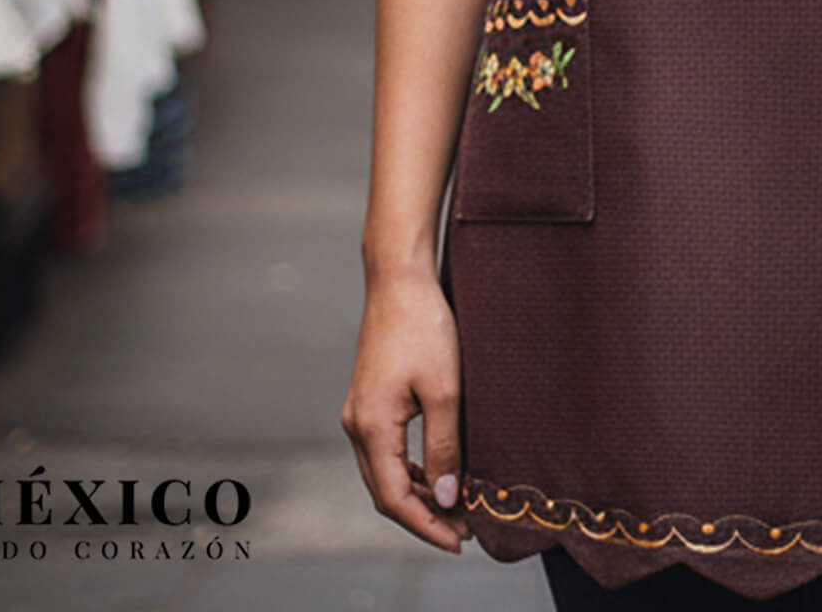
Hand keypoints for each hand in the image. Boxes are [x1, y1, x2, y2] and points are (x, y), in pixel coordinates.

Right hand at [341, 273, 468, 553]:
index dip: (426, 526)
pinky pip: (385, 451)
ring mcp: (359, 412)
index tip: (460, 541)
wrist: (399, 279)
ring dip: (417, 494)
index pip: (395, 499)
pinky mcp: (368, 400)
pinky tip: (437, 472)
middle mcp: (356, 425)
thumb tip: (449, 498)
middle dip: (424, 516)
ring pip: (384, 472)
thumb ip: (445, 446)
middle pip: (385, 492)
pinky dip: (409, 469)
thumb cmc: (425, 327)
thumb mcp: (446, 389)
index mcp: (371, 427)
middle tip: (464, 530)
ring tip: (457, 506)